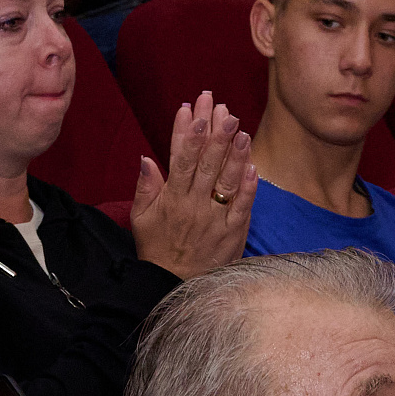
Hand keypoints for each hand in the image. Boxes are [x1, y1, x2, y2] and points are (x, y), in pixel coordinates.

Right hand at [129, 91, 256, 281]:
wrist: (174, 284)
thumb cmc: (157, 247)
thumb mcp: (141, 218)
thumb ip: (145, 187)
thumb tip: (147, 158)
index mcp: (171, 198)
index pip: (180, 160)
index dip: (187, 134)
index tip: (193, 111)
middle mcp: (193, 205)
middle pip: (206, 164)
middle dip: (215, 135)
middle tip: (224, 111)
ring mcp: (214, 219)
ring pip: (225, 181)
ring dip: (235, 154)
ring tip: (241, 130)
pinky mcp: (232, 232)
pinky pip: (241, 207)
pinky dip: (248, 187)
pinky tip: (253, 166)